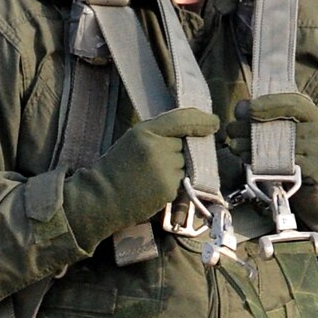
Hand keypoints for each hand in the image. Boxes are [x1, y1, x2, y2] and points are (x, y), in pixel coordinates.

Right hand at [67, 107, 219, 246]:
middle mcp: (158, 147)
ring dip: (178, 168)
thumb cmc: (117, 168)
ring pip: (187, 164)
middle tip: (157, 161)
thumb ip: (159, 132)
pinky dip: (174, 184)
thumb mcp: (134, 139)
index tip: (214, 122)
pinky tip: (155, 186)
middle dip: (180, 151)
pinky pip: (183, 182)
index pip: (183, 119)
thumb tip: (191, 131)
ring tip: (153, 175)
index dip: (202, 120)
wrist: (103, 198)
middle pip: (187, 144)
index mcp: (146, 130)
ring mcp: (165, 169)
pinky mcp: (170, 189)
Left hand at [227, 91, 317, 232]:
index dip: (269, 103)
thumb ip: (272, 120)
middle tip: (231, 129)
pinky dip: (262, 162)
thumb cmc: (307, 163)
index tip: (247, 108)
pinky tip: (248, 162)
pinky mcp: (317, 169)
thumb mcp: (294, 137)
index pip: (294, 102)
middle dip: (252, 125)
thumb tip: (242, 107)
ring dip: (252, 145)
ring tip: (235, 146)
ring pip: (280, 144)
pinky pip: (284, 163)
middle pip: (283, 123)